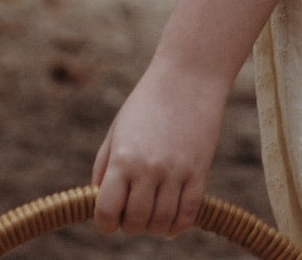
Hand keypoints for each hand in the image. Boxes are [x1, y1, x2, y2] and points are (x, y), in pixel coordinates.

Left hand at [92, 56, 229, 235]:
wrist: (189, 75)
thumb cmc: (148, 101)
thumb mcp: (118, 129)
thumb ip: (104, 167)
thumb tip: (101, 204)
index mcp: (122, 158)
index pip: (106, 214)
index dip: (105, 223)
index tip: (111, 217)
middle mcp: (148, 169)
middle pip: (135, 223)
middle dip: (131, 224)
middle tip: (135, 211)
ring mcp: (176, 171)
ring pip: (162, 222)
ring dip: (155, 226)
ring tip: (154, 211)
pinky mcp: (200, 170)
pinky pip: (189, 213)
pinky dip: (179, 224)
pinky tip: (173, 216)